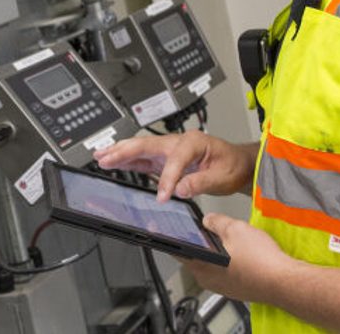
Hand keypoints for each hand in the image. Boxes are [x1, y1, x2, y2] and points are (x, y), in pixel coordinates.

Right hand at [92, 132, 254, 200]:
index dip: (166, 179)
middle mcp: (178, 142)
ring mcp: (170, 149)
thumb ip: (199, 182)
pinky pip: (143, 157)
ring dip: (119, 152)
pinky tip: (113, 162)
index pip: (174, 160)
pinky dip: (127, 160)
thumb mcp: (221, 176)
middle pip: (146, 144)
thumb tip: (180, 189)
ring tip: (100, 156)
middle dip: (124, 151)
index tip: (162, 196)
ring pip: (140, 148)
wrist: (238, 163)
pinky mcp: (165, 158)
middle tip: (105, 158)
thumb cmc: (232, 165)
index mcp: (193, 142)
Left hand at [180, 213, 294, 302]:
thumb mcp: (234, 228)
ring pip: (212, 265)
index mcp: (201, 265)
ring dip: (217, 252)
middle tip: (211, 229)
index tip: (176, 228)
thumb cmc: (260, 259)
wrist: (284, 281)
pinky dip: (229, 262)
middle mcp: (207, 280)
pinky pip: (225, 273)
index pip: (178, 250)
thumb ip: (216, 222)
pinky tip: (241, 253)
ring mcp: (221, 287)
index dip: (177, 236)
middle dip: (201, 242)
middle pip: (196, 256)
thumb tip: (208, 220)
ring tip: (231, 240)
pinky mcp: (235, 290)